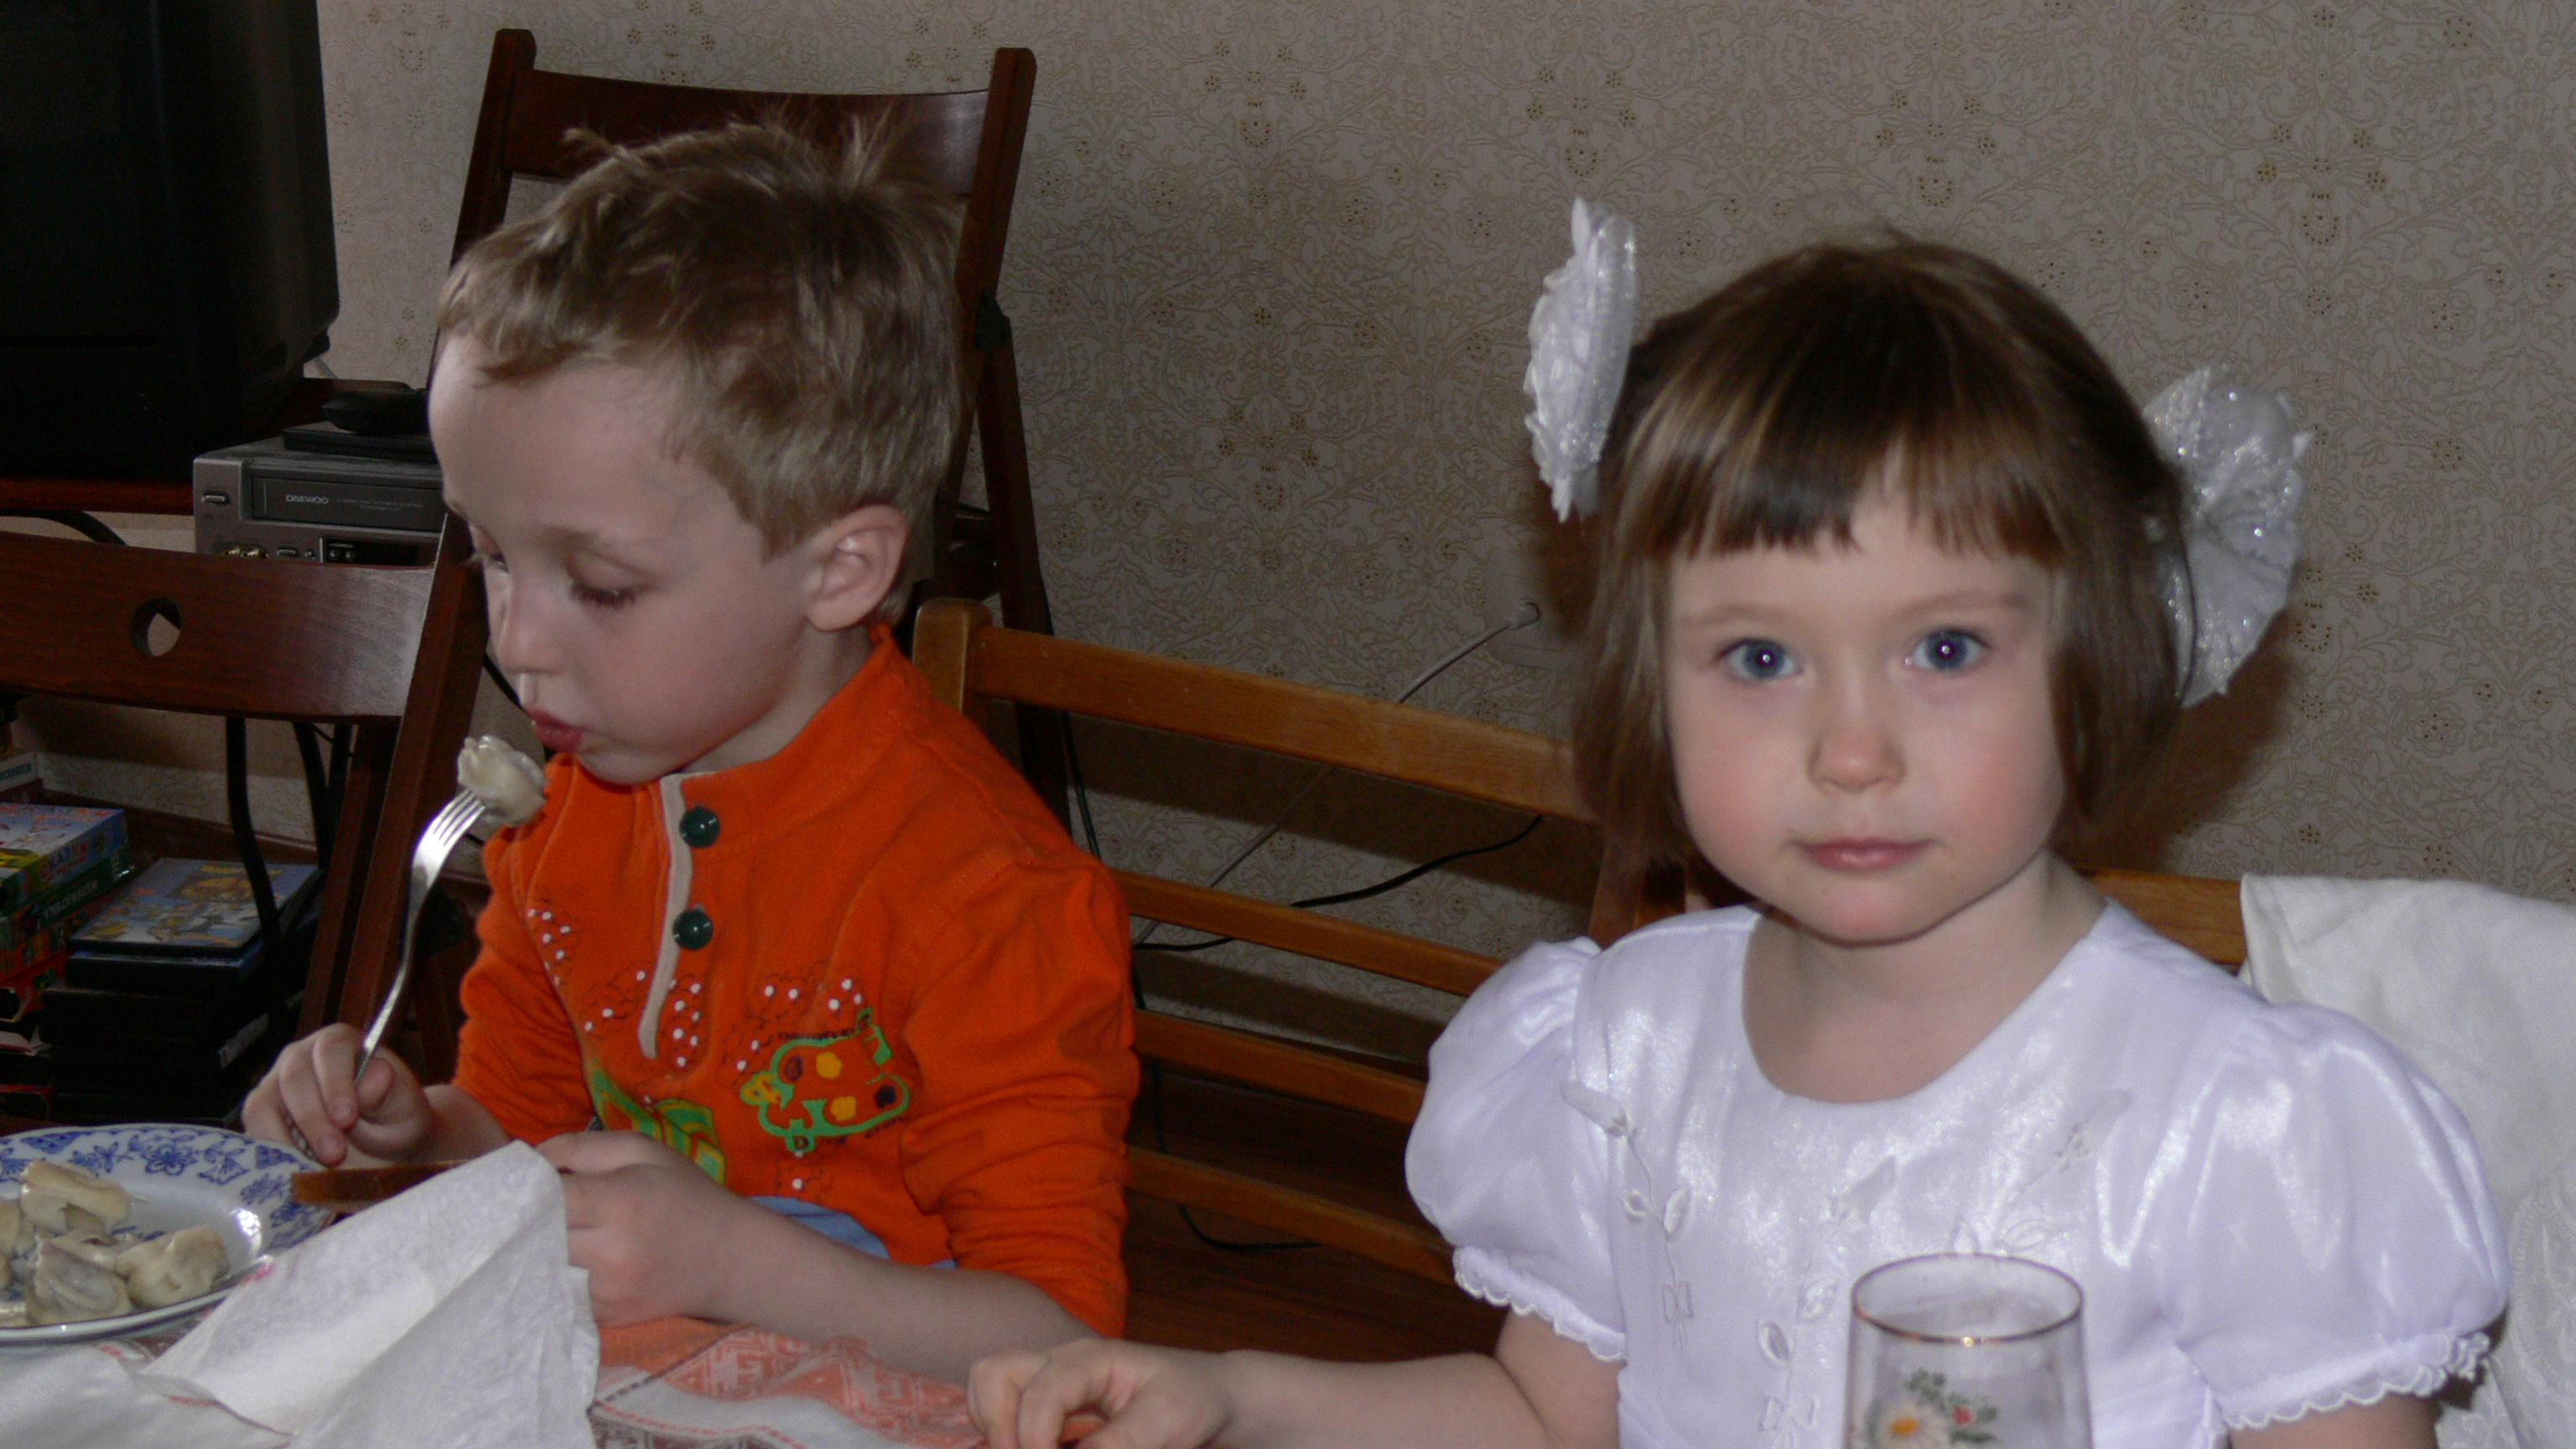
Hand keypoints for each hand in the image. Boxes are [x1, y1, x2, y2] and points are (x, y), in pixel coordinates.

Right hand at [242, 1023, 433, 1166]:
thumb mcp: (404, 1108)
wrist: (382, 1150)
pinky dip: (274, 1154)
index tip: (347, 1118)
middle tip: (335, 1155)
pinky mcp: (261, 1115)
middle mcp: (301, 1057)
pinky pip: (254, 1132)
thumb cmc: (394, 1120)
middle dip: (313, 1120)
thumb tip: (377, 1075)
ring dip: (289, 1141)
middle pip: (294, 1078)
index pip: (331, 1050)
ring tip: (318, 1168)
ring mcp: (275, 1085)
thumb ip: (391, 1092)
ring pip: (264, 1105)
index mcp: (341, 1043)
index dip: (336, 1083)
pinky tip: (299, 1170)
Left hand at [542, 1130, 761, 1325]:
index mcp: (620, 1202)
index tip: (524, 1183)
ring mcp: (606, 1292)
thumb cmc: (685, 1195)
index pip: (548, 1198)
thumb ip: (582, 1147)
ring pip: (541, 1270)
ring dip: (536, 1252)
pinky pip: (558, 1295)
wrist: (730, 1259)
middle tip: (528, 1209)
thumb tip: (530, 1161)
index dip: (527, 1189)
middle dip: (528, 1221)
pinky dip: (553, 1278)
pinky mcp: (604, 1317)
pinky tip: (566, 1263)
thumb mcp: (644, 1151)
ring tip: (543, 1235)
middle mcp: (609, 1252)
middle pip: (537, 1237)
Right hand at [970, 1339, 1229, 1448]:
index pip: (1039, 1391)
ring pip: (990, 1392)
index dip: (1033, 1437)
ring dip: (995, 1430)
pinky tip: (1032, 1447)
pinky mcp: (1052, 1412)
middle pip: (994, 1374)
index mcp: (1090, 1359)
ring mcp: (1052, 1386)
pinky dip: (1008, 1438)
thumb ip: (1118, 1444)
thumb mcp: (1167, 1424)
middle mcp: (1061, 1366)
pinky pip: (1007, 1418)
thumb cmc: (1194, 1400)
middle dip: (997, 1424)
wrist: (1211, 1399)